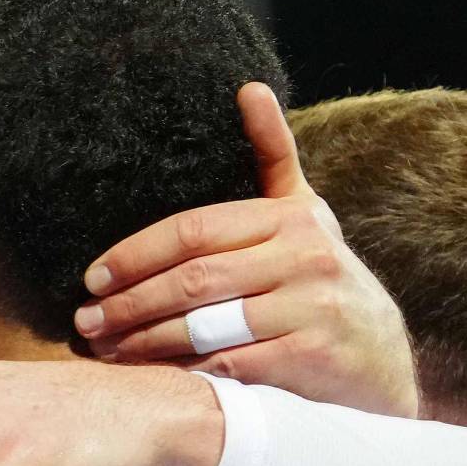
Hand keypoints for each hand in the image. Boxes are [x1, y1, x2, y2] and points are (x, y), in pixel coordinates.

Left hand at [73, 83, 418, 417]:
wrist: (381, 359)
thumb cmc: (320, 281)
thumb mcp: (304, 213)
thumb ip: (273, 157)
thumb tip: (248, 87)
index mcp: (291, 216)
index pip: (193, 230)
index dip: (135, 254)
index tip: (91, 277)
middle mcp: (306, 256)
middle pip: (192, 279)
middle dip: (128, 303)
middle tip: (85, 321)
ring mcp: (312, 308)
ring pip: (204, 325)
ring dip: (143, 341)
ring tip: (105, 349)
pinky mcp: (310, 357)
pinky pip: (228, 365)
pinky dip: (182, 371)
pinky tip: (149, 377)